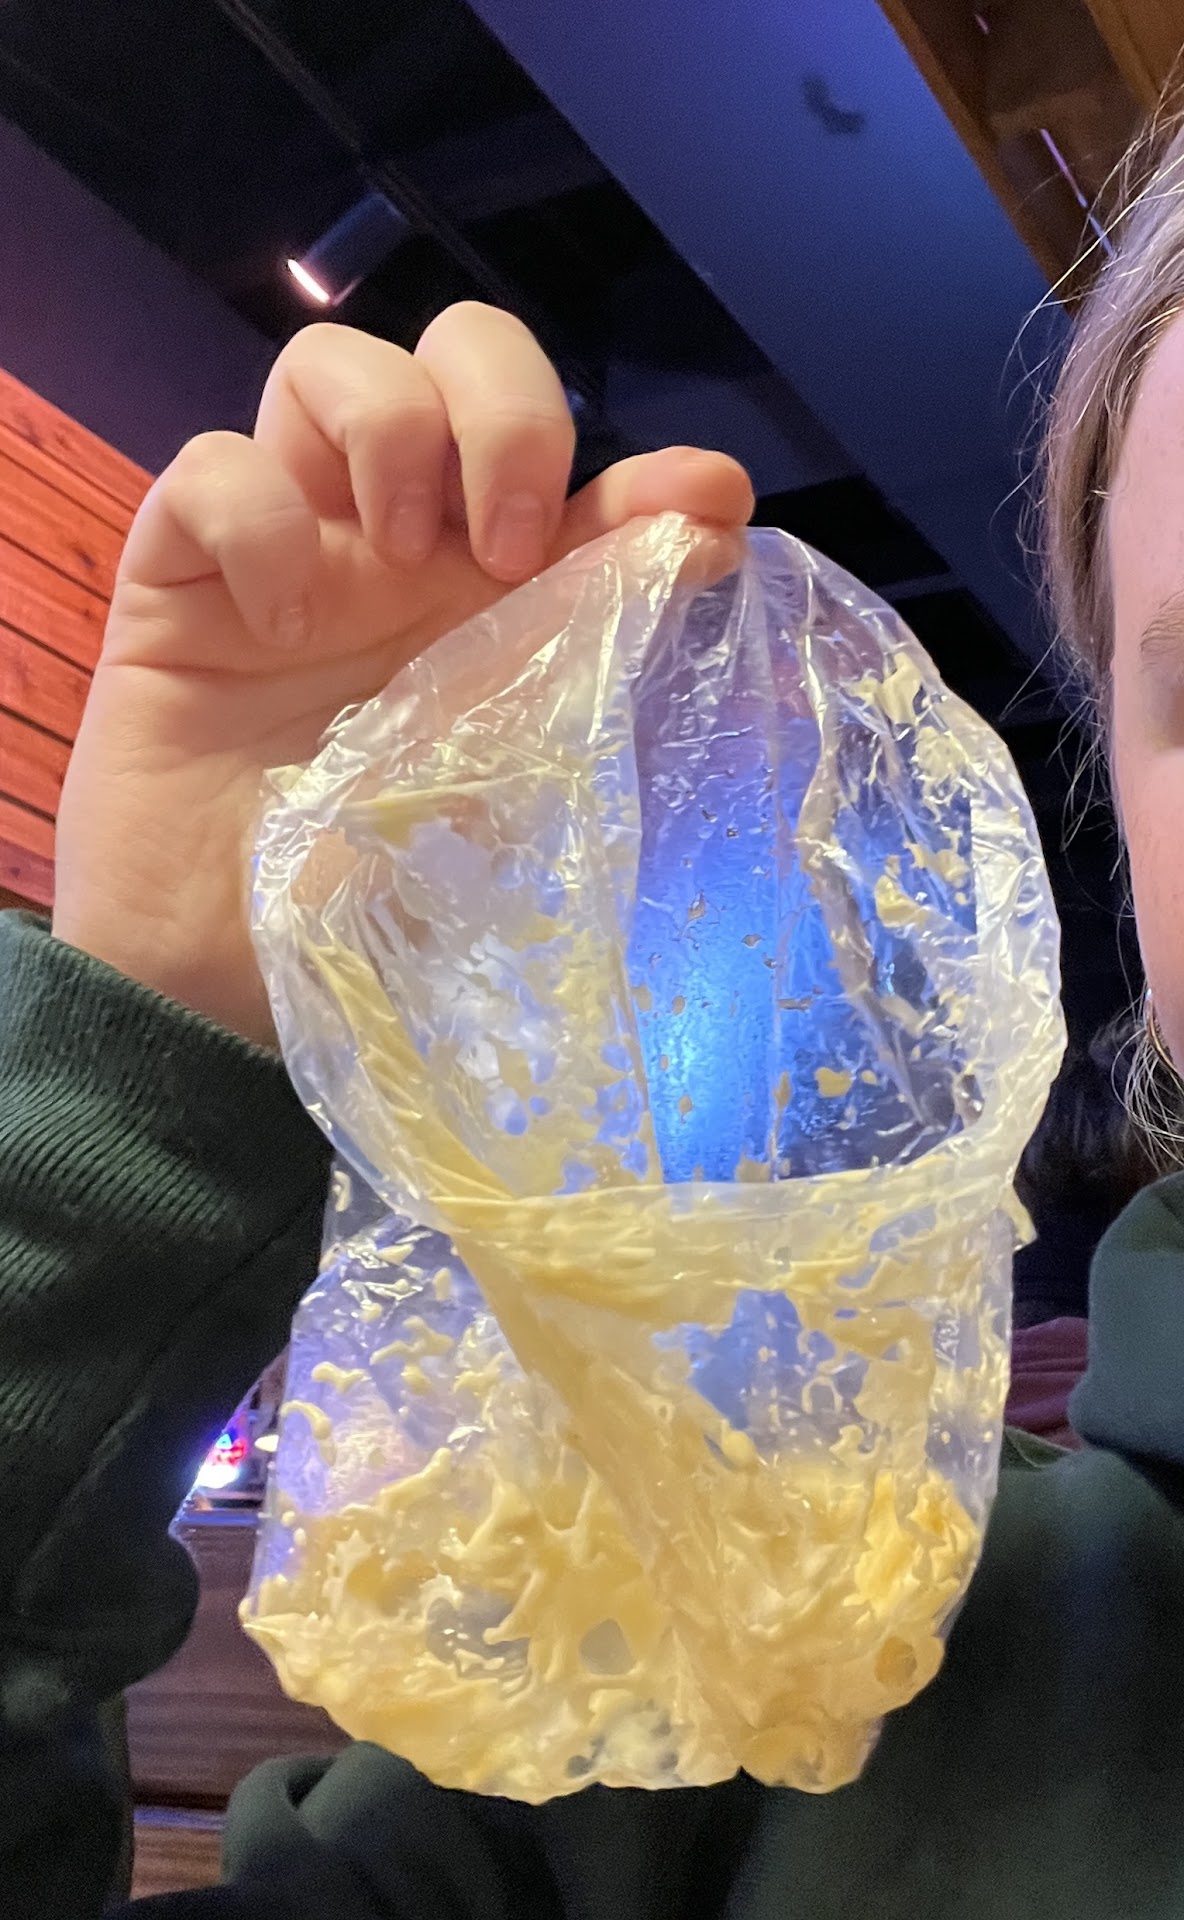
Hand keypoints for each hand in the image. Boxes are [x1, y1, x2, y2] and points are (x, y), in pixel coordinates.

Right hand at [52, 304, 752, 1045]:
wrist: (233, 972)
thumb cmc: (382, 879)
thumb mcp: (518, 759)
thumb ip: (601, 638)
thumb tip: (719, 523)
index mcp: (494, 583)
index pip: (571, 459)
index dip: (639, 458)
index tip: (697, 507)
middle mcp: (400, 538)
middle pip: (453, 349)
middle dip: (504, 408)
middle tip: (506, 546)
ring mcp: (292, 543)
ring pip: (327, 366)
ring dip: (389, 435)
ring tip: (400, 563)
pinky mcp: (180, 573)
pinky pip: (210, 467)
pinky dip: (258, 522)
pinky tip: (280, 626)